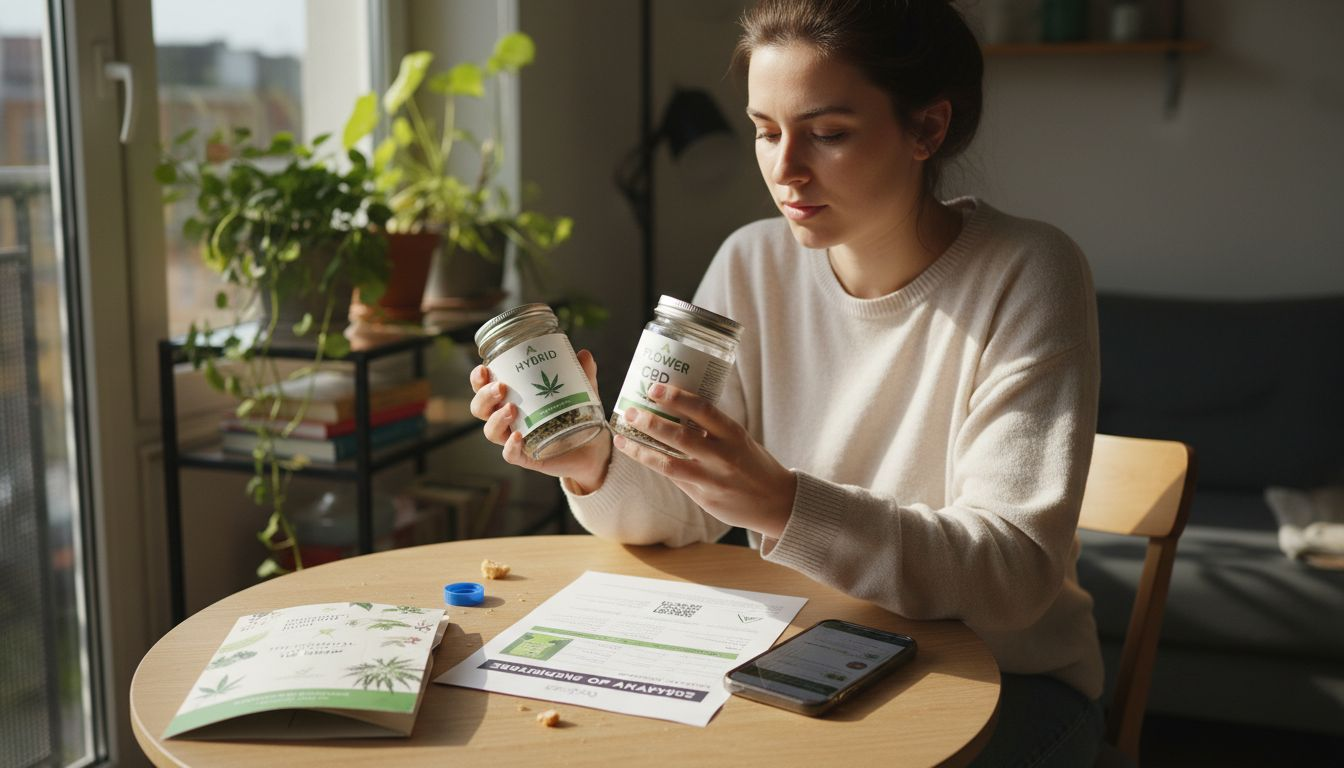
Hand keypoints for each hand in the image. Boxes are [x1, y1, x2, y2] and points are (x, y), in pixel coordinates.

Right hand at [469, 349, 611, 491]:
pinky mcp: (527, 458)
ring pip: (491, 432)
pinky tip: (518, 436)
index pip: (484, 388)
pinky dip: (510, 446)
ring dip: (496, 419)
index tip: (484, 369)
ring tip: (512, 408)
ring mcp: (516, 439)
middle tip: (501, 387)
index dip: (478, 379)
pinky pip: (510, 455)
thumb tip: (584, 354)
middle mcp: (509, 419)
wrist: (594, 447)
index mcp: (513, 398)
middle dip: (484, 397)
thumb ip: (582, 372)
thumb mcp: (581, 389)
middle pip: (481, 409)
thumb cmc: (578, 415)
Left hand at [613, 383, 795, 538]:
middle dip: (650, 422)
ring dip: (642, 449)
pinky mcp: (704, 498)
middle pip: (680, 437)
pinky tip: (637, 454)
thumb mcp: (739, 439)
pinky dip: (653, 464)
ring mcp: (712, 479)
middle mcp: (723, 456)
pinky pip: (673, 478)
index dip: (676, 397)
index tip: (655, 387)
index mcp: (734, 433)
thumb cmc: (753, 464)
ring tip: (623, 436)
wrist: (777, 502)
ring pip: (669, 463)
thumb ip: (712, 429)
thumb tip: (677, 409)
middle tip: (630, 411)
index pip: (703, 409)